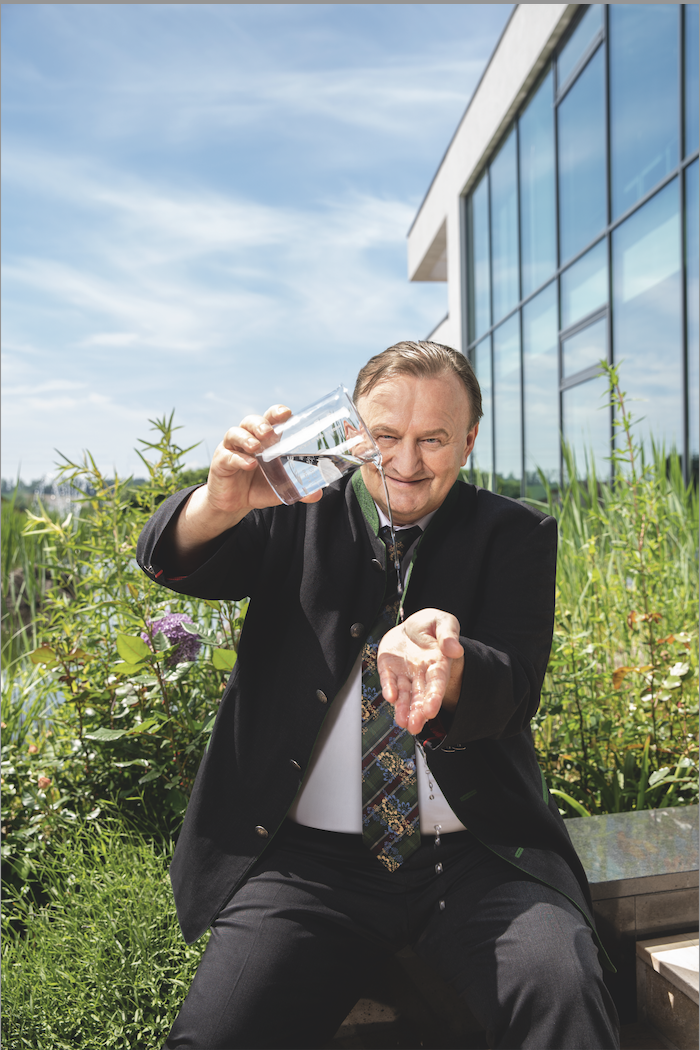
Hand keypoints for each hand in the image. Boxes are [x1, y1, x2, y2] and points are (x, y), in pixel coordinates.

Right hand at [171, 404, 321, 563]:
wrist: (234, 504)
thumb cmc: (258, 487)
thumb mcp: (280, 487)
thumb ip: (298, 489)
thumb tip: (318, 494)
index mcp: (264, 440)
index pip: (270, 419)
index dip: (277, 413)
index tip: (287, 414)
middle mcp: (247, 439)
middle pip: (250, 421)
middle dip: (260, 424)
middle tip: (268, 432)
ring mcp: (232, 449)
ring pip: (235, 433)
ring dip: (246, 438)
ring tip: (256, 447)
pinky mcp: (220, 463)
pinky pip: (228, 456)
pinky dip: (238, 459)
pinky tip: (249, 464)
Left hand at [377, 609, 463, 734]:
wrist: (410, 626)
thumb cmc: (430, 626)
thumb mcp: (443, 621)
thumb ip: (449, 634)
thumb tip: (455, 648)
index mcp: (438, 663)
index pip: (437, 683)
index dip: (434, 697)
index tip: (431, 710)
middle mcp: (421, 673)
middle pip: (420, 695)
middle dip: (417, 711)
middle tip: (415, 725)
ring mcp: (404, 673)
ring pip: (404, 694)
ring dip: (403, 708)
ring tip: (403, 722)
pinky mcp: (388, 669)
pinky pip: (388, 680)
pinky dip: (389, 689)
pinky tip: (390, 698)